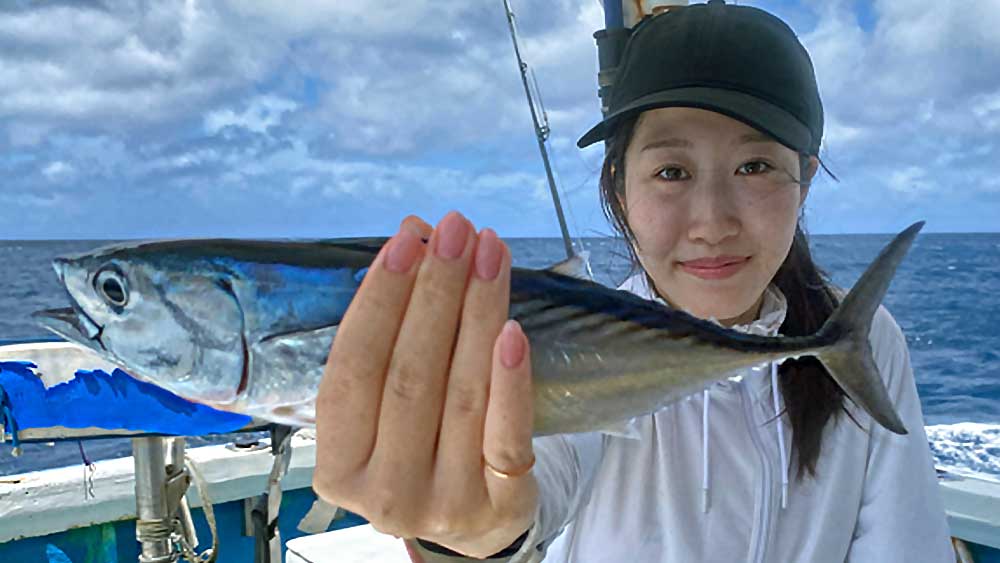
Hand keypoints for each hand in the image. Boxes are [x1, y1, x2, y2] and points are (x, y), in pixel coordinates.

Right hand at [314, 211, 537, 557]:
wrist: (471, 523)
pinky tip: (513, 330)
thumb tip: (415, 246)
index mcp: (339, 463)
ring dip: (476, 311)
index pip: (352, 368)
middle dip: (434, 290)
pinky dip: (510, 380)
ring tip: (490, 252)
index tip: (406, 240)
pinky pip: (506, 434)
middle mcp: (385, 491)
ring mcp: (444, 502)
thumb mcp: (383, 413)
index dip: (379, 299)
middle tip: (455, 229)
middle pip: (408, 374)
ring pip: (459, 391)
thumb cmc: (418, 449)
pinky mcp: (500, 503)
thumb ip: (389, 344)